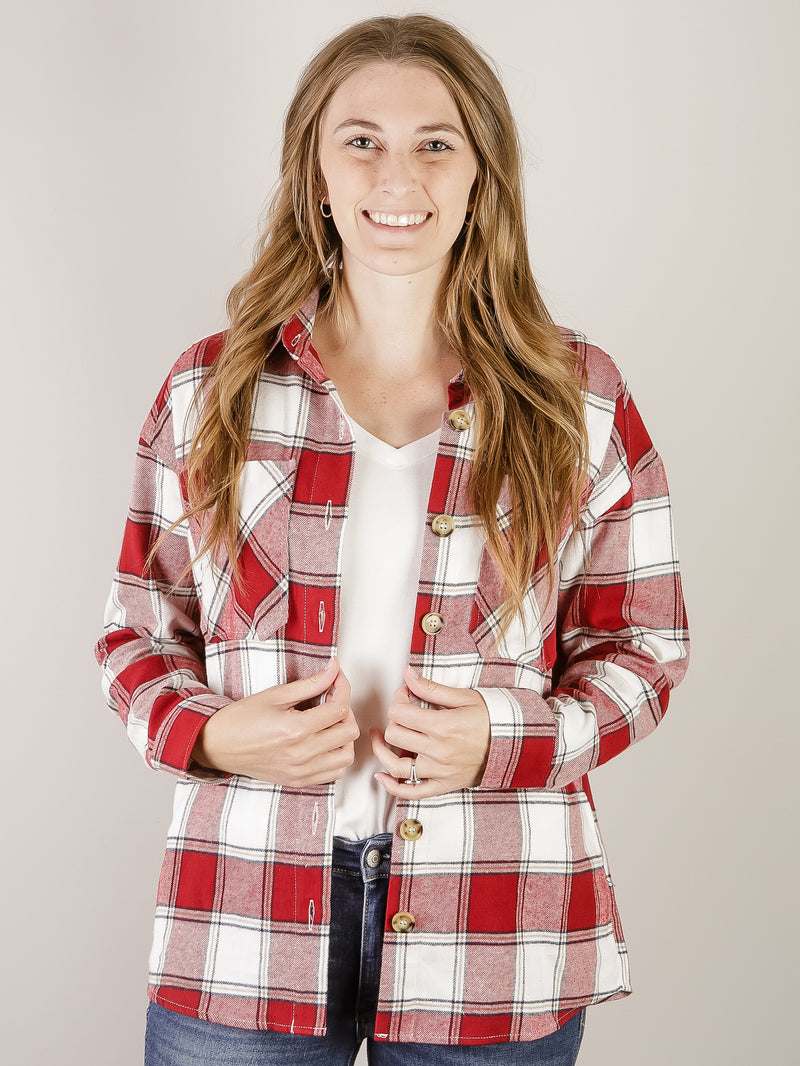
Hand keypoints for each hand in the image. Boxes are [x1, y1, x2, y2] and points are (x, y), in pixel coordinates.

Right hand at [192, 658, 358, 786]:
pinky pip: (334, 773)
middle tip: (332, 700)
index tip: (336, 680)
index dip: (342, 689)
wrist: (217, 746)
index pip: (339, 708)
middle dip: (345, 710)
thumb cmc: (241, 720)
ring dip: (344, 736)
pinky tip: (325, 743)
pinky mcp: (299, 781)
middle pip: (348, 732)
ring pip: (346, 755)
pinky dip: (336, 756)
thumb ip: (309, 683)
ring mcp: (302, 772)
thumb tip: (333, 669)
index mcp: (295, 730)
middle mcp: (302, 755)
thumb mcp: (275, 695)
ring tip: (329, 723)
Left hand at [371, 665, 489, 799]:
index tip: (405, 694)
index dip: (397, 699)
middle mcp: (438, 751)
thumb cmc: (492, 720)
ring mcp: (439, 771)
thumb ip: (431, 688)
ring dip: (381, 750)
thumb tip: (408, 675)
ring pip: (395, 765)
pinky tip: (382, 775)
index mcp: (443, 726)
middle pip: (394, 735)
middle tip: (401, 712)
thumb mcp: (464, 697)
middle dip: (393, 720)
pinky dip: (392, 786)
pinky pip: (411, 792)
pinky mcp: (443, 785)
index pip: (400, 712)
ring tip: (379, 738)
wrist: (516, 745)